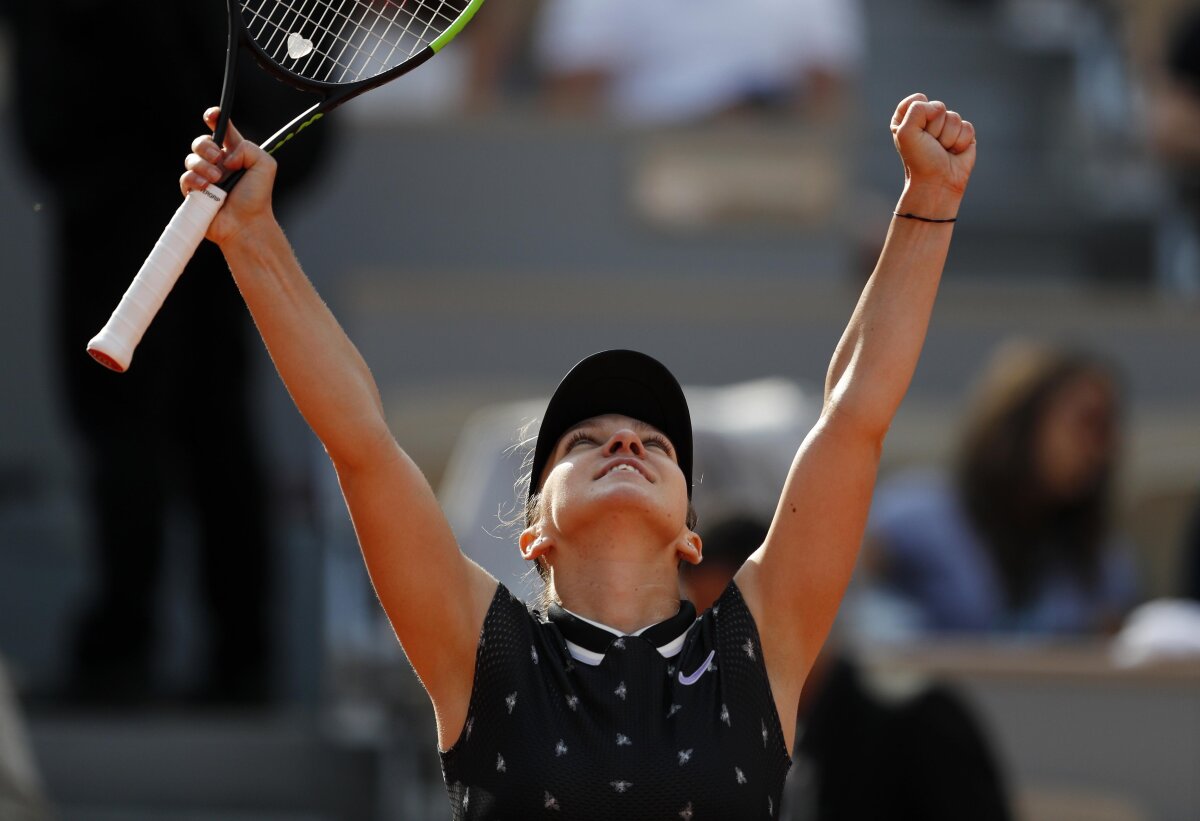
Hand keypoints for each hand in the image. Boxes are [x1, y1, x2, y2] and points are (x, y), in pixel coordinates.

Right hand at [181, 107, 277, 246]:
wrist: (246, 223)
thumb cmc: (257, 197)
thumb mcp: (264, 165)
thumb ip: (248, 148)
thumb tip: (224, 155)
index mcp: (234, 154)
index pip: (222, 129)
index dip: (214, 118)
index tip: (212, 115)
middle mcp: (217, 163)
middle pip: (201, 142)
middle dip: (206, 146)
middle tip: (218, 159)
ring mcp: (204, 177)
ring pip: (191, 158)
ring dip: (203, 166)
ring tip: (217, 179)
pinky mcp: (193, 192)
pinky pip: (185, 177)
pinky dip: (195, 180)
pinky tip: (206, 188)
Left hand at [891, 93, 975, 206]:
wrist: (937, 182)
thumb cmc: (919, 159)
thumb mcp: (906, 133)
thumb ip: (916, 109)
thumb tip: (939, 108)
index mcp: (907, 118)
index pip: (917, 99)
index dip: (918, 115)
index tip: (915, 134)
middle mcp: (927, 120)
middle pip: (937, 106)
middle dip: (934, 128)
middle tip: (930, 145)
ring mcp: (946, 127)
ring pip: (954, 116)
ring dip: (947, 137)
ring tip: (941, 150)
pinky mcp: (963, 134)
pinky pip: (967, 127)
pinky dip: (960, 142)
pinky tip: (953, 152)